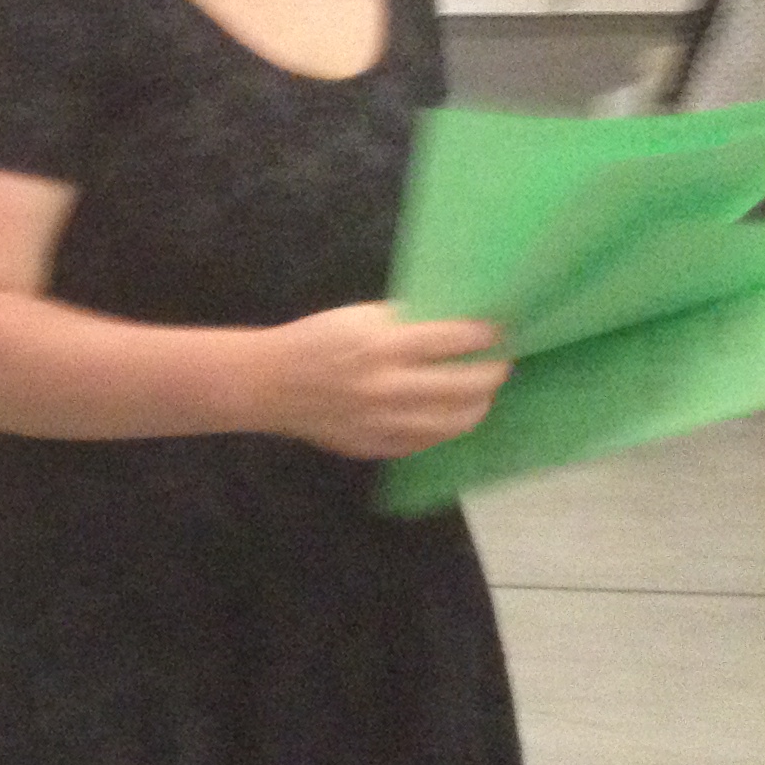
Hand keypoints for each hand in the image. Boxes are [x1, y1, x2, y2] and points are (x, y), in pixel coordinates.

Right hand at [245, 303, 507, 459]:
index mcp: (383, 347)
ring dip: (477, 405)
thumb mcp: (357, 317)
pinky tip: (445, 414)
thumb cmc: (313, 341)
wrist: (267, 384)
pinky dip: (444, 427)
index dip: (485, 336)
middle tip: (498, 364)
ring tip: (478, 394)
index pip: (455, 340)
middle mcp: (389, 388)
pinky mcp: (377, 446)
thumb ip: (404, 322)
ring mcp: (384, 423)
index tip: (498, 332)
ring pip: (456, 422)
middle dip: (493, 372)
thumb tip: (452, 324)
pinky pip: (427, 442)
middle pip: (467, 385)